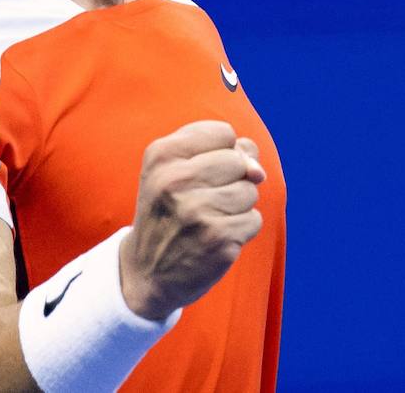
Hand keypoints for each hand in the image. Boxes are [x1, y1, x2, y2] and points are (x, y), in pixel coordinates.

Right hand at [118, 121, 265, 320]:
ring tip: (208, 220)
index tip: (198, 174)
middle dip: (232, 180)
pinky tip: (216, 238)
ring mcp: (196, 211)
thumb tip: (258, 171)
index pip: (223, 133)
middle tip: (202, 201)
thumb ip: (225, 152)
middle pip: (239, 161)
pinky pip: (254, 220)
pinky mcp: (217, 239)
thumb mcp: (178, 170)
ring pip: (250, 191)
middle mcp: (174, 181)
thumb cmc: (170, 211)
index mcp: (161, 155)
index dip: (222, 152)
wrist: (145, 272)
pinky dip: (242, 230)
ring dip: (238, 207)